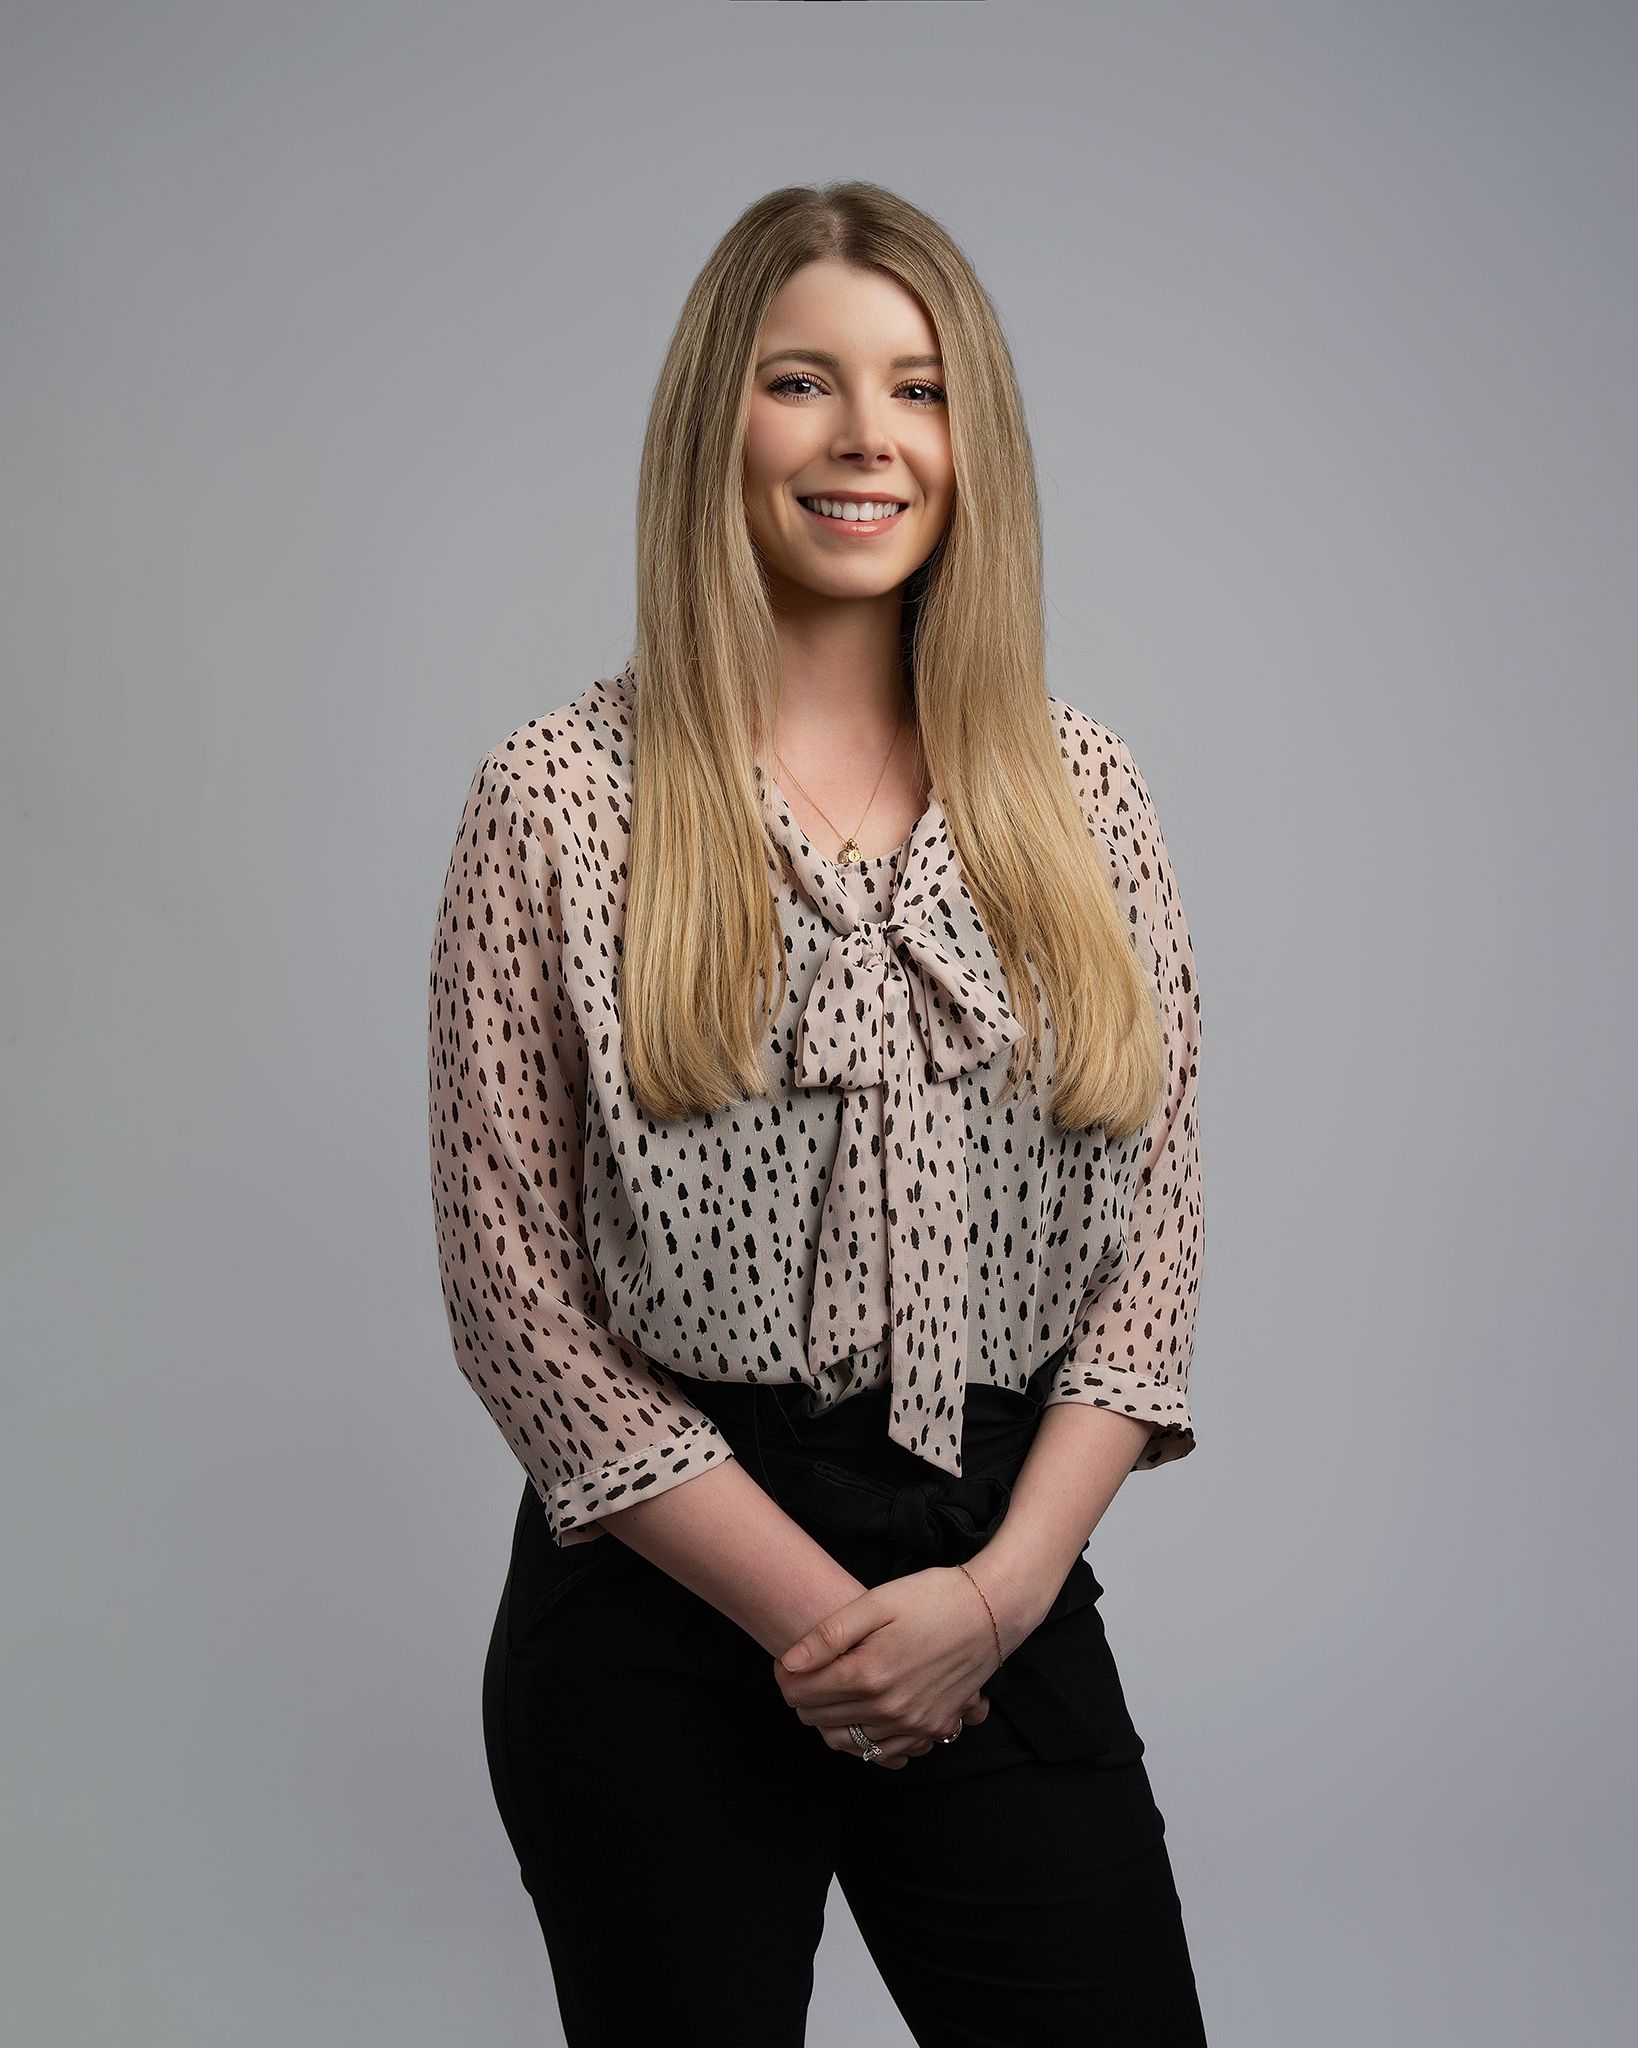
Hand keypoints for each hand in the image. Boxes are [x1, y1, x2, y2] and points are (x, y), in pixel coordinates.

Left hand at [771, 1566, 998, 1769]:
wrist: (991, 1612)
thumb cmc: (932, 1598)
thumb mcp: (876, 1602)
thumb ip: (829, 1635)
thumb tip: (790, 1663)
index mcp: (868, 1674)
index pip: (801, 1694)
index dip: (786, 1677)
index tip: (789, 1661)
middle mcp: (888, 1709)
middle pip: (819, 1720)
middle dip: (804, 1697)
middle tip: (808, 1671)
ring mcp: (913, 1725)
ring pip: (847, 1743)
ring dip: (830, 1720)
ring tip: (835, 1690)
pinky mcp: (932, 1729)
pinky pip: (885, 1754)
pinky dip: (866, 1740)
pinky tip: (866, 1713)